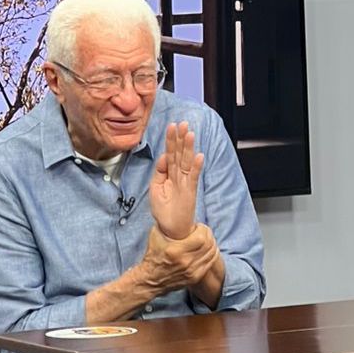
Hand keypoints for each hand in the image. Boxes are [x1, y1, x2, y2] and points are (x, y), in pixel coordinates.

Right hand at [139, 223, 220, 293]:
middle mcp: (185, 262)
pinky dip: (211, 254)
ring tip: (205, 239)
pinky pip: (211, 263)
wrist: (150, 279)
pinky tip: (206, 249)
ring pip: (212, 254)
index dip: (203, 229)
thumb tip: (174, 210)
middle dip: (208, 234)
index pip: (201, 237)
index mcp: (176, 251)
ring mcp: (192, 271)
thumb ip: (165, 222)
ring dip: (211, 243)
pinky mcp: (195, 277)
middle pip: (209, 245)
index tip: (198, 226)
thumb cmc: (153, 255)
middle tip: (203, 231)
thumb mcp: (155, 235)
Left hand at [149, 121, 203, 239]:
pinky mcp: (190, 192)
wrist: (170, 229)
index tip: (171, 126)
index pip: (170, 154)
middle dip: (180, 139)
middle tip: (182, 123)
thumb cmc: (163, 210)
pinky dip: (195, 167)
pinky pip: (193, 177)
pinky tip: (198, 156)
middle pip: (179, 154)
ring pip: (186, 162)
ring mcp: (185, 183)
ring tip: (190, 134)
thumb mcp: (155, 188)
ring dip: (189, 148)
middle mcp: (178, 176)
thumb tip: (163, 156)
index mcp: (169, 174)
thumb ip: (159, 172)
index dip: (171, 140)